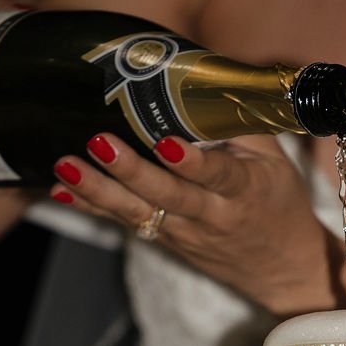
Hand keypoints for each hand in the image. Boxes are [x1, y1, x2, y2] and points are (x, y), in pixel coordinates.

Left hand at [47, 131, 340, 315]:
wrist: (284, 270)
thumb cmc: (278, 205)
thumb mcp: (273, 162)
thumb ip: (239, 124)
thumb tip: (204, 74)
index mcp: (245, 192)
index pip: (217, 176)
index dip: (192, 163)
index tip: (167, 144)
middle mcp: (212, 216)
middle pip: (168, 197)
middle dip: (132, 172)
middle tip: (99, 143)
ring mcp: (185, 233)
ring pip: (139, 213)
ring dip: (99, 191)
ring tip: (65, 164)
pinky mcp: (166, 241)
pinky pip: (126, 222)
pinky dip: (92, 208)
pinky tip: (62, 190)